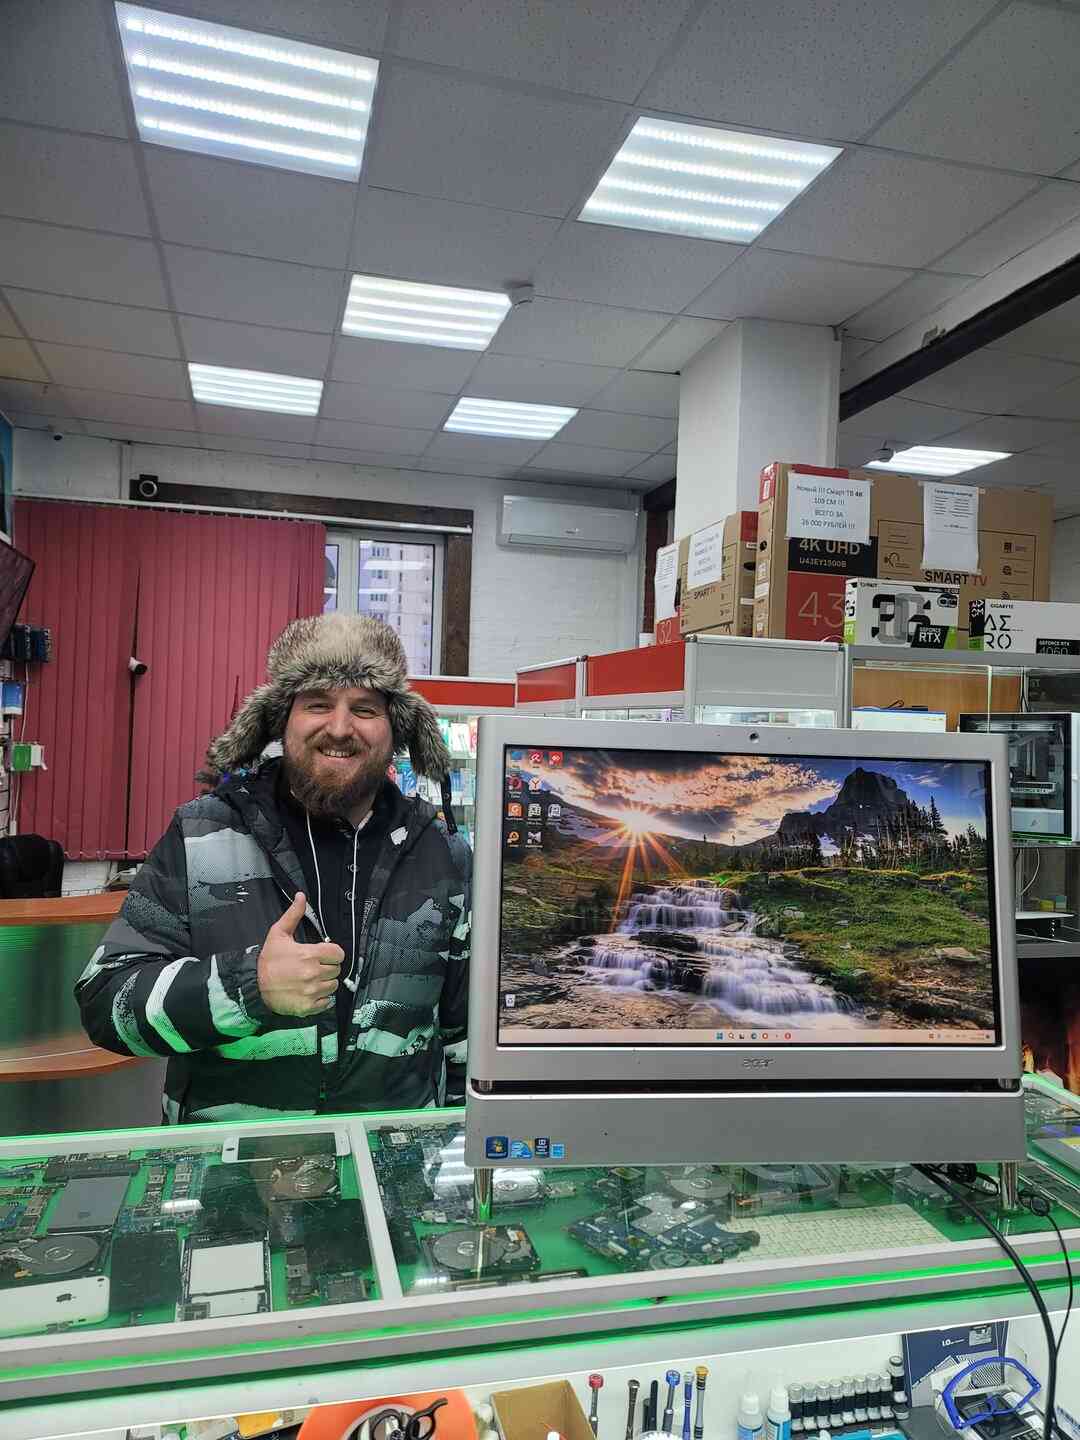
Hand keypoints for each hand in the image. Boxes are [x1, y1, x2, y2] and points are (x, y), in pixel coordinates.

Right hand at [257, 892, 343, 1017]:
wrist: (254, 986)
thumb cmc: (268, 960)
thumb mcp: (278, 934)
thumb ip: (293, 915)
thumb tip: (301, 896)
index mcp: (310, 954)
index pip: (339, 954)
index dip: (332, 953)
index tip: (323, 954)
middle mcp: (313, 973)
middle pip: (337, 970)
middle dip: (327, 967)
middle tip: (314, 967)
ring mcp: (312, 991)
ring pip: (333, 986)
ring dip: (325, 982)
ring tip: (311, 979)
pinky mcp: (308, 1006)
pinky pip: (327, 1002)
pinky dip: (321, 999)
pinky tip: (310, 992)